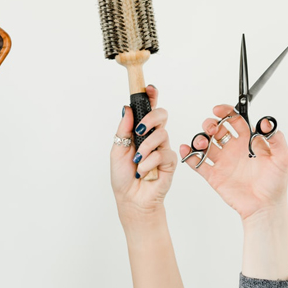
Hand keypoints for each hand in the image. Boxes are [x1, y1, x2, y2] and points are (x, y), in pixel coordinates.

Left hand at [111, 85, 176, 225]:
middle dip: (151, 118)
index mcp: (141, 132)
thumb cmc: (123, 176)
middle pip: (162, 115)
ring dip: (146, 147)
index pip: (149, 110)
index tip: (149, 88)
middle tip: (140, 129)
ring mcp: (163, 149)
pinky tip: (144, 171)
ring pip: (162, 134)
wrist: (131, 198)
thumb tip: (127, 108)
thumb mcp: (117, 149)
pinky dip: (150, 162)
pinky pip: (164, 154)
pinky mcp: (170, 162)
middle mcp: (154, 138)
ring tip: (137, 160)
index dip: (151, 96)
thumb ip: (124, 128)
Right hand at [178, 105, 287, 220]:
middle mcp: (234, 149)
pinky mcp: (214, 176)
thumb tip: (266, 122)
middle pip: (217, 129)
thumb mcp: (282, 158)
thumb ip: (276, 138)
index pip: (235, 120)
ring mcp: (223, 162)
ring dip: (200, 138)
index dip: (226, 112)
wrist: (266, 206)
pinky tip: (187, 150)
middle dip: (211, 124)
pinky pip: (198, 163)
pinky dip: (189, 155)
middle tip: (212, 128)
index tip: (219, 109)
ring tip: (202, 142)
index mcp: (249, 141)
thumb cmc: (275, 183)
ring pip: (206, 144)